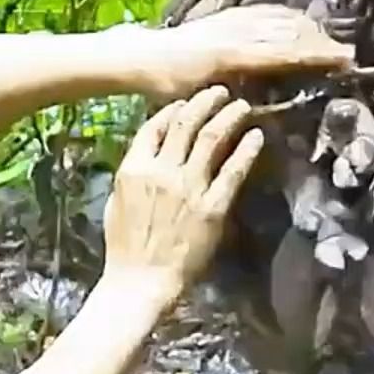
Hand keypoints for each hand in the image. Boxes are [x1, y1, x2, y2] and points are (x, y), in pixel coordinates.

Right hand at [102, 86, 263, 299]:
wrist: (141, 281)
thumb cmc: (125, 246)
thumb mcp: (117, 202)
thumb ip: (134, 174)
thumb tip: (149, 155)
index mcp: (134, 168)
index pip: (155, 127)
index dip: (173, 110)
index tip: (186, 104)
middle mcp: (162, 171)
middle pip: (186, 124)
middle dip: (205, 102)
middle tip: (221, 92)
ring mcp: (189, 187)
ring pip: (212, 138)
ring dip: (229, 117)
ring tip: (241, 106)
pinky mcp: (214, 206)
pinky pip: (233, 170)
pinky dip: (246, 149)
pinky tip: (256, 136)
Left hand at [139, 6, 353, 101]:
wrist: (142, 56)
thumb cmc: (166, 85)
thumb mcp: (200, 98)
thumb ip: (233, 99)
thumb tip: (266, 106)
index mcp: (232, 54)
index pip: (285, 52)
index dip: (317, 55)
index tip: (344, 59)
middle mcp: (236, 31)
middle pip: (289, 32)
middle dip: (320, 41)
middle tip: (348, 54)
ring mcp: (232, 20)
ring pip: (279, 19)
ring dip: (308, 28)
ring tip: (331, 40)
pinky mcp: (227, 15)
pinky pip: (265, 12)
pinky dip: (287, 16)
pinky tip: (298, 21)